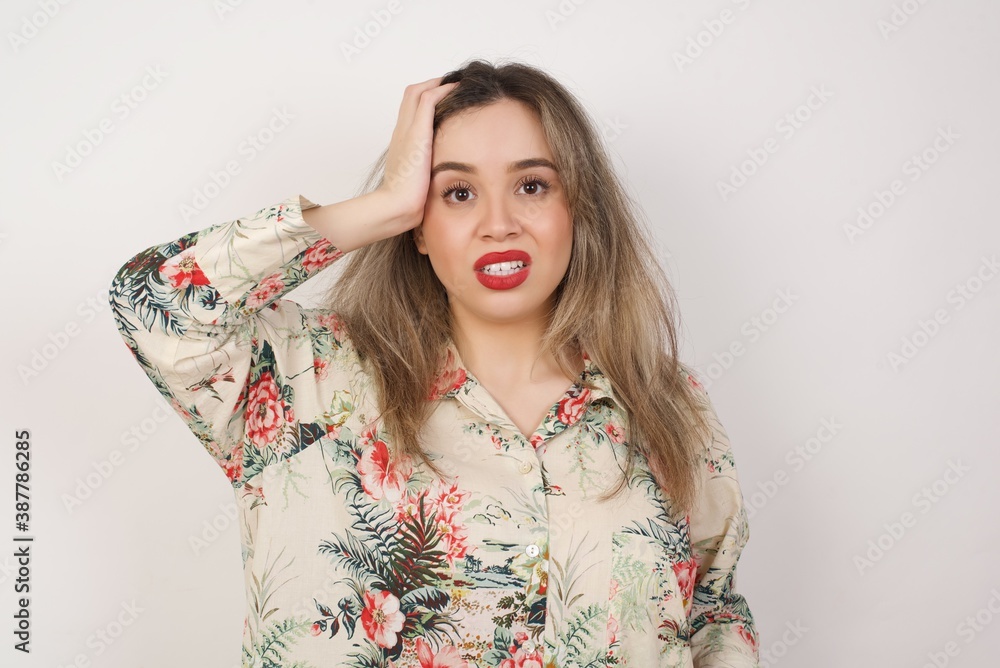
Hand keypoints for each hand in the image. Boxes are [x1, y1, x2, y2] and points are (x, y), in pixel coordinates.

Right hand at [377, 77, 458, 230]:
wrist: (396, 206)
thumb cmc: (406, 201)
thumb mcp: (418, 183)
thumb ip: (427, 175)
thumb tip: (439, 182)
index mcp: (402, 142)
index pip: (411, 110)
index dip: (427, 99)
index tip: (445, 98)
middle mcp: (401, 131)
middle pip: (412, 94)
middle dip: (433, 85)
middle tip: (453, 85)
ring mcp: (406, 130)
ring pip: (418, 92)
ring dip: (439, 84)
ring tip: (458, 83)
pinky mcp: (416, 132)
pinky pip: (428, 99)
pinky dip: (443, 90)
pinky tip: (458, 89)